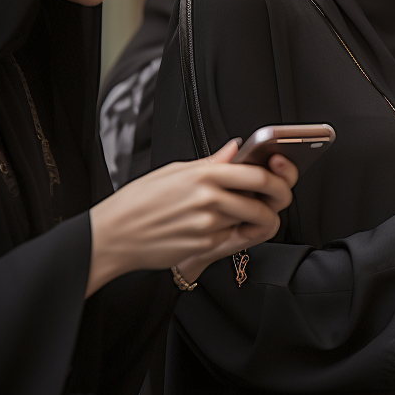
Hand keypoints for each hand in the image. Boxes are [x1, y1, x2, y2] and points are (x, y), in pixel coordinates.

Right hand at [87, 139, 297, 296]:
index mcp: (203, 175)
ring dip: (262, 218)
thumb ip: (212, 162)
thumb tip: (236, 148)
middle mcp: (209, 200)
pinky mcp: (206, 246)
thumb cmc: (137, 201)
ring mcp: (210, 226)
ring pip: (255, 222)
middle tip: (278, 196)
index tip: (282, 175)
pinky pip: (239, 239)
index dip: (278, 176)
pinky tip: (235, 225)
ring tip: (255, 211)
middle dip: (280, 199)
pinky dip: (243, 232)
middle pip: (265, 200)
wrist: (112, 236)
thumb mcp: (173, 171)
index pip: (257, 173)